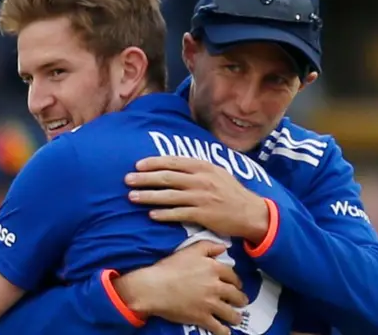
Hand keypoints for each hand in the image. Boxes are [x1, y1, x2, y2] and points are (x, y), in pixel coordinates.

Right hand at [113, 241, 247, 334]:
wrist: (154, 286)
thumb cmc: (170, 267)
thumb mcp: (190, 249)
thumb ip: (209, 246)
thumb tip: (223, 247)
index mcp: (214, 268)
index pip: (232, 276)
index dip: (236, 281)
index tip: (236, 285)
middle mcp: (216, 286)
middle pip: (236, 295)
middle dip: (240, 299)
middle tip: (241, 301)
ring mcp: (210, 303)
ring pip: (230, 313)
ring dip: (235, 316)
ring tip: (236, 318)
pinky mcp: (202, 317)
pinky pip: (218, 327)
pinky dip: (224, 331)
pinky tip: (225, 331)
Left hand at [126, 156, 269, 242]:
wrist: (250, 212)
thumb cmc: (231, 192)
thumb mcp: (216, 172)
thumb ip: (196, 168)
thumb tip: (173, 164)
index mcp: (203, 167)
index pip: (173, 161)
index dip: (154, 163)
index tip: (138, 165)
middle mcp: (200, 180)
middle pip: (166, 178)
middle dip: (144, 178)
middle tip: (127, 180)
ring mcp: (201, 197)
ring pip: (169, 196)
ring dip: (148, 196)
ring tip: (132, 197)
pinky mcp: (203, 215)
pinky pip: (179, 214)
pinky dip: (164, 214)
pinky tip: (151, 215)